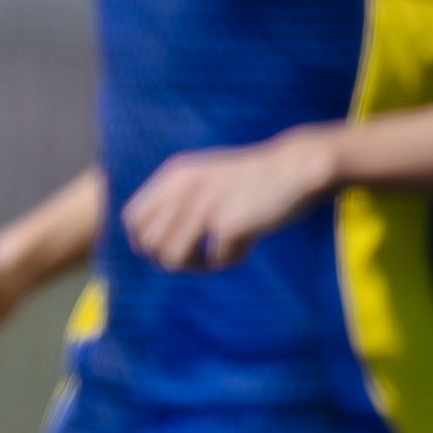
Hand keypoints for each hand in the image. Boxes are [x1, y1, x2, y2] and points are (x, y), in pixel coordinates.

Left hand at [120, 133, 334, 274]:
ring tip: (220, 254)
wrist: (299, 166)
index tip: (169, 250)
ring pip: (172, 258)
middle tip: (200, 256)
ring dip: (197, 265)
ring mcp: (204, 206)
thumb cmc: (256, 177)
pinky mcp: (228, 224)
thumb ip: (178, 199)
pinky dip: (232, 259)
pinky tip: (249, 244)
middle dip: (171, 258)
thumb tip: (153, 244)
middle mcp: (182, 189)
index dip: (145, 243)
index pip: (133, 219)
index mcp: (174, 175)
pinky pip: (216, 260)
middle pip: (149, 244)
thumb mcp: (206, 177)